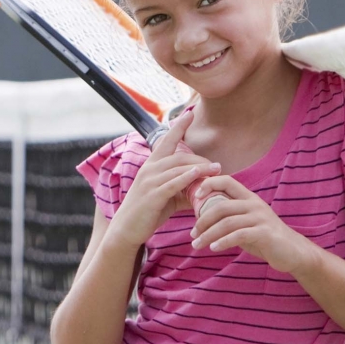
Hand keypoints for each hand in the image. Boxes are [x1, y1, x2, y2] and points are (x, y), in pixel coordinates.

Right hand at [110, 111, 221, 247]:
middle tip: (217, 165)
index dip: (178, 127)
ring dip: (199, 167)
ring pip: (177, 168)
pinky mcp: (152, 195)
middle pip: (178, 156)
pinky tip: (198, 174)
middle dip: (199, 158)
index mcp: (152, 166)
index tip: (189, 113)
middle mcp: (149, 169)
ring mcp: (149, 181)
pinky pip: (172, 183)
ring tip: (216, 169)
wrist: (127, 230)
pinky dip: (186, 177)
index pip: (166, 141)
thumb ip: (185, 188)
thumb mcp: (168, 196)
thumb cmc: (149, 211)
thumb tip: (207, 187)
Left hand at [189, 175, 314, 273]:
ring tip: (197, 245)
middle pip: (221, 206)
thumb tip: (203, 217)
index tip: (195, 195)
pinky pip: (238, 236)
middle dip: (202, 220)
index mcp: (249, 198)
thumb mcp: (247, 222)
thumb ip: (231, 216)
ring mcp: (260, 218)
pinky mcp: (264, 233)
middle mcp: (255, 205)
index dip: (209, 183)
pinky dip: (223, 242)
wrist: (292, 251)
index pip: (227, 181)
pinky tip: (214, 248)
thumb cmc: (265, 237)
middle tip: (192, 233)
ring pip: (227, 222)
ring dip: (208, 234)